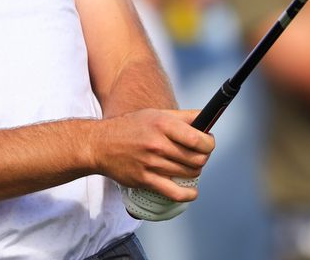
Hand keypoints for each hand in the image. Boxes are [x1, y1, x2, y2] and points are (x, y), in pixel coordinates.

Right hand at [89, 109, 213, 202]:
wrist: (100, 145)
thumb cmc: (130, 128)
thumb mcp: (155, 114)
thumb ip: (183, 117)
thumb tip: (207, 120)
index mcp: (163, 124)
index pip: (198, 139)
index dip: (209, 143)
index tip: (208, 143)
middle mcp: (158, 144)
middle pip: (197, 158)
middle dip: (203, 158)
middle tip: (198, 155)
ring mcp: (151, 163)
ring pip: (189, 174)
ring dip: (194, 172)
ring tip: (188, 166)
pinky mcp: (145, 180)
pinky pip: (175, 193)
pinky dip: (188, 195)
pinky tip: (192, 192)